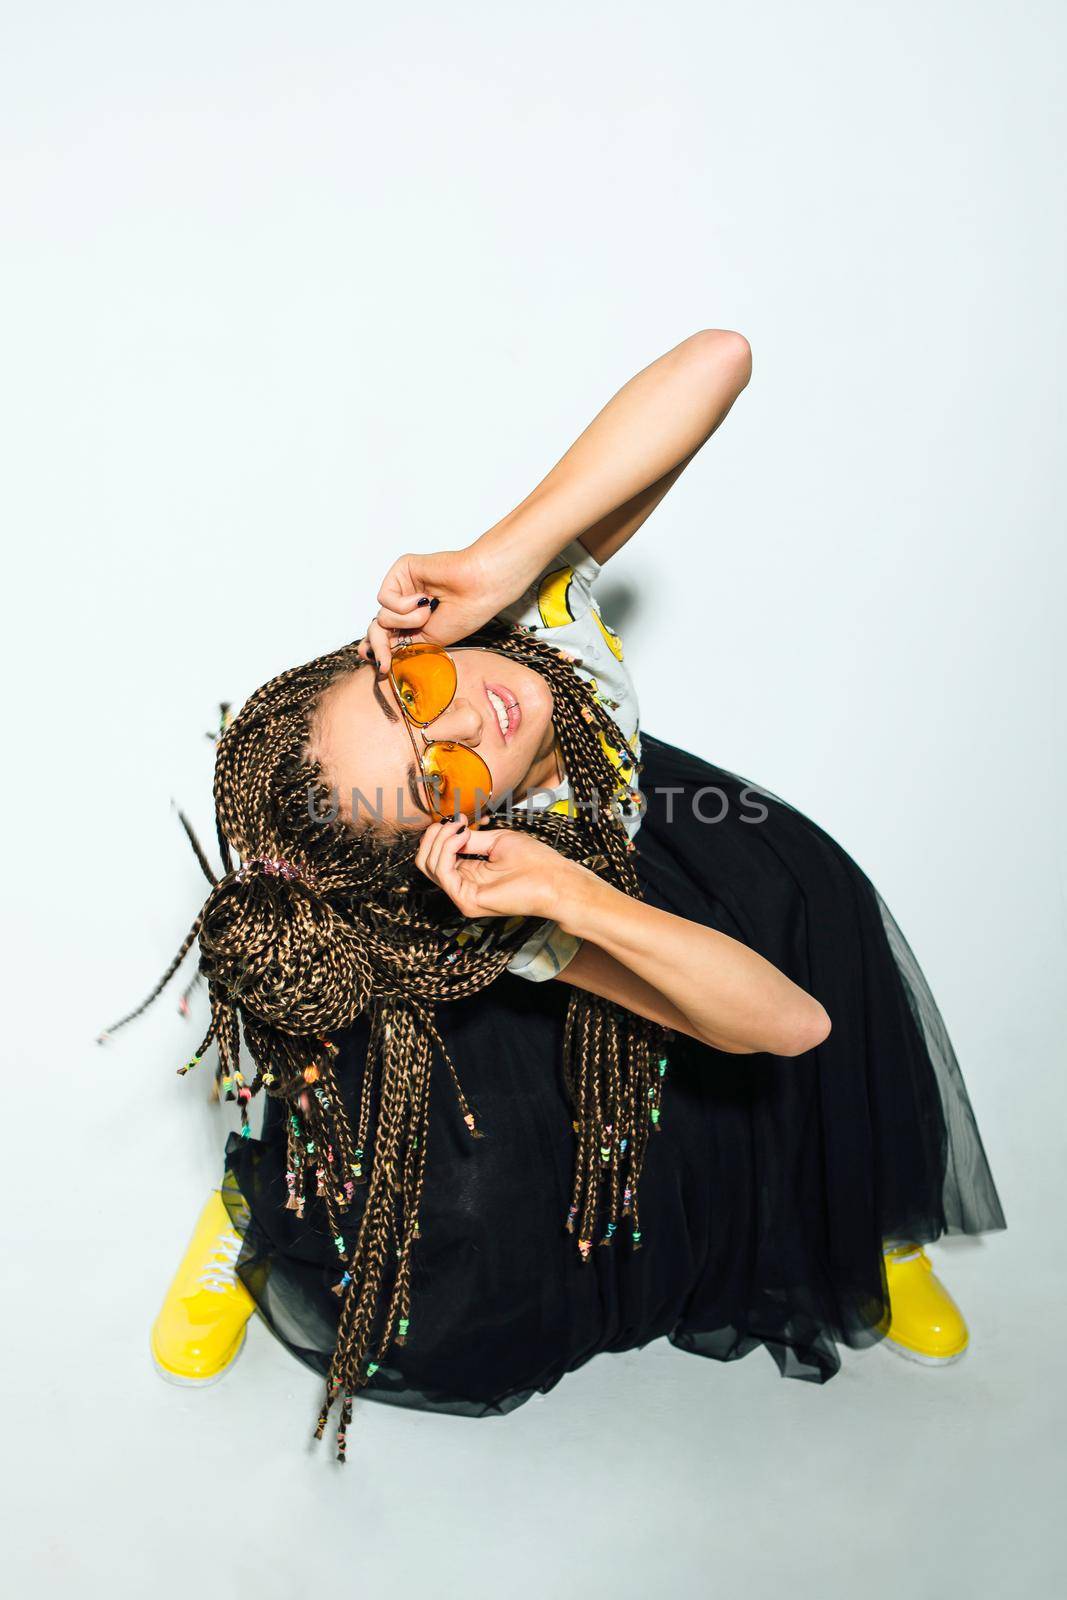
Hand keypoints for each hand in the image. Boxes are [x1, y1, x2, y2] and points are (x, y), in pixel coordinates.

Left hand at [356, 544, 519, 674]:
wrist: (478, 590)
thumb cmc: (464, 614)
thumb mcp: (427, 641)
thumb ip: (400, 646)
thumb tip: (372, 655)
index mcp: (413, 620)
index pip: (385, 635)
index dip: (377, 649)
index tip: (381, 666)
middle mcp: (406, 603)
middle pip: (376, 627)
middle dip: (380, 645)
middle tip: (386, 661)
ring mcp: (403, 586)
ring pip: (381, 615)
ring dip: (406, 621)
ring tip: (428, 613)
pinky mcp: (401, 570)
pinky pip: (384, 598)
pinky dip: (403, 605)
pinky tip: (424, 598)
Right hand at [414, 818, 578, 923]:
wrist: (556, 880)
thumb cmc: (535, 862)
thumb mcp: (496, 841)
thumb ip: (470, 839)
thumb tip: (450, 829)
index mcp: (469, 874)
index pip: (436, 856)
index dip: (440, 833)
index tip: (459, 818)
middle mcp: (462, 887)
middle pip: (425, 862)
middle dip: (434, 836)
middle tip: (456, 822)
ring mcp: (463, 896)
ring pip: (429, 866)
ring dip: (441, 839)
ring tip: (461, 829)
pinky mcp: (467, 901)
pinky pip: (442, 873)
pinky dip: (447, 849)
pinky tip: (462, 838)